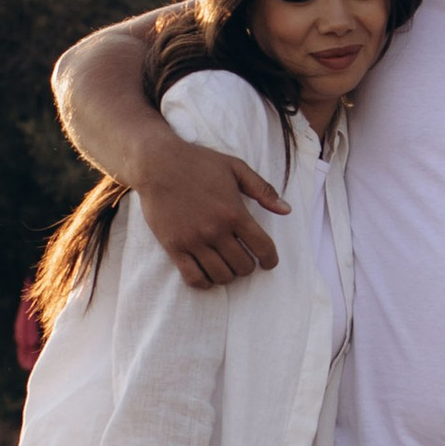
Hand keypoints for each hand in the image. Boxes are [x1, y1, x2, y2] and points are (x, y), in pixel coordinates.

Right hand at [136, 135, 288, 287]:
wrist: (157, 163)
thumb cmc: (198, 163)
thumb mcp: (236, 168)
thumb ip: (263, 190)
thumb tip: (286, 210)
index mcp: (234, 212)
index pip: (263, 248)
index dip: (270, 260)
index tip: (268, 262)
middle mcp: (216, 230)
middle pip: (243, 266)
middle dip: (248, 266)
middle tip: (243, 258)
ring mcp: (194, 241)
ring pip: (221, 276)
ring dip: (228, 274)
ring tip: (226, 265)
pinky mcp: (174, 247)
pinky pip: (194, 278)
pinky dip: (205, 282)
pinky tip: (207, 274)